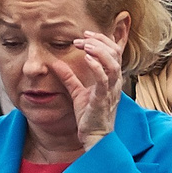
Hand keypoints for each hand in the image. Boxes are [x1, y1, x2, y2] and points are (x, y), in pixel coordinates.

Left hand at [66, 31, 125, 146]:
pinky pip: (104, 79)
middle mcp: (114, 82)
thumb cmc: (89, 116)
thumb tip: (56, 63)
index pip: (113, 51)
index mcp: (111, 78)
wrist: (94, 137)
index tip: (84, 35)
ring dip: (99, 51)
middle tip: (82, 38)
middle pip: (115, 53)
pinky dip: (97, 66)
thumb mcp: (77, 92)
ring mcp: (110, 90)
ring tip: (85, 45)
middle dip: (99, 41)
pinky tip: (87, 58)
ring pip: (113, 64)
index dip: (101, 40)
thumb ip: (69, 77)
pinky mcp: (102, 99)